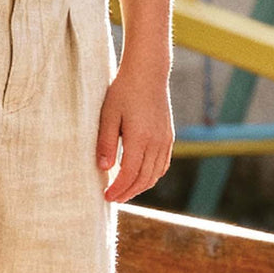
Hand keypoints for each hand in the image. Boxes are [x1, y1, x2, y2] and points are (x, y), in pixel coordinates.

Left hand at [96, 61, 173, 203]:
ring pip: (155, 174)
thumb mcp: (108, 115)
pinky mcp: (169, 136)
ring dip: (140, 187)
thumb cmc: (123, 91)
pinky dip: (152, 176)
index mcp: (140, 138)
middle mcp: (156, 142)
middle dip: (128, 192)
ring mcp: (165, 140)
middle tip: (113, 198)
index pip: (129, 174)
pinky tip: (141, 178)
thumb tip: (104, 169)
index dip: (118, 189)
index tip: (106, 196)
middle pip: (143, 179)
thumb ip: (106, 142)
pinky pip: (163, 164)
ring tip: (125, 191)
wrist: (148, 73)